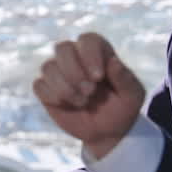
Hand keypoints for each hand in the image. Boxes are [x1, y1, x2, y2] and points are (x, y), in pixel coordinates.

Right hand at [33, 32, 145, 159]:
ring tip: (82, 102)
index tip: (98, 77)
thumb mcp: (132, 97)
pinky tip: (66, 105)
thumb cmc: (122, 109)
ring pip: (48, 67)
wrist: (106, 132)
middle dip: (74, 71)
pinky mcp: (46, 88)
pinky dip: (52, 95)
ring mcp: (58, 72)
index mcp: (98, 52)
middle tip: (90, 91)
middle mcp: (75, 57)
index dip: (89, 54)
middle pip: (62, 48)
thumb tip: (113, 61)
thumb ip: (125, 79)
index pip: (88, 39)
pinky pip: (39, 85)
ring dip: (65, 87)